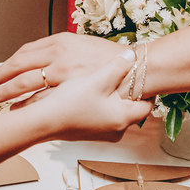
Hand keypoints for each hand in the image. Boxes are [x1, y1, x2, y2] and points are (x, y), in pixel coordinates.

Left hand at [0, 32, 124, 105]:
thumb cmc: (109, 56)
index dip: (5, 67)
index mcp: (60, 43)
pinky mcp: (73, 94)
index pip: (24, 55)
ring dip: (7, 95)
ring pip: (29, 87)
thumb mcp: (80, 43)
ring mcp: (66, 78)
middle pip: (20, 71)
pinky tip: (17, 111)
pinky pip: (45, 101)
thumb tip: (37, 58)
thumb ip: (58, 49)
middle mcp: (59, 58)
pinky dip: (27, 107)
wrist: (136, 69)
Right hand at [29, 55, 153, 141]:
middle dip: (127, 91)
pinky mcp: (89, 131)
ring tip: (104, 81)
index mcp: (123, 118)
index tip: (143, 75)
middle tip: (124, 74)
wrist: (41, 122)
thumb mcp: (97, 80)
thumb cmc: (69, 104)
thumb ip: (117, 67)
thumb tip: (133, 56)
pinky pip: (101, 115)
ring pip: (115, 110)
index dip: (146, 88)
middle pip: (131, 107)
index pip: (147, 104)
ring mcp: (102, 133)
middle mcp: (116, 130)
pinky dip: (99, 104)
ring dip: (111, 97)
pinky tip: (88, 92)